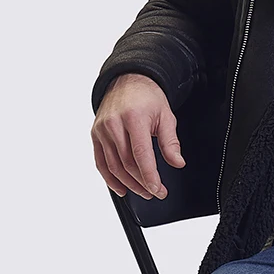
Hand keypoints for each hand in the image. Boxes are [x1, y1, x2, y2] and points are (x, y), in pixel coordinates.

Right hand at [91, 73, 185, 198]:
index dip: (149, 175)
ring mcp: (102, 130)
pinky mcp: (95, 134)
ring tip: (143, 192)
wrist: (127, 80)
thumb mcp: (166, 116)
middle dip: (142, 182)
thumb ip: (170, 142)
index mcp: (133, 118)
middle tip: (155, 192)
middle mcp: (114, 124)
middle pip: (126, 163)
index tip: (157, 189)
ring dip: (128, 184)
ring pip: (113, 166)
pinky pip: (100, 162)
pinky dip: (110, 179)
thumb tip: (178, 162)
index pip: (141, 154)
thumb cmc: (147, 97)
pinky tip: (121, 188)